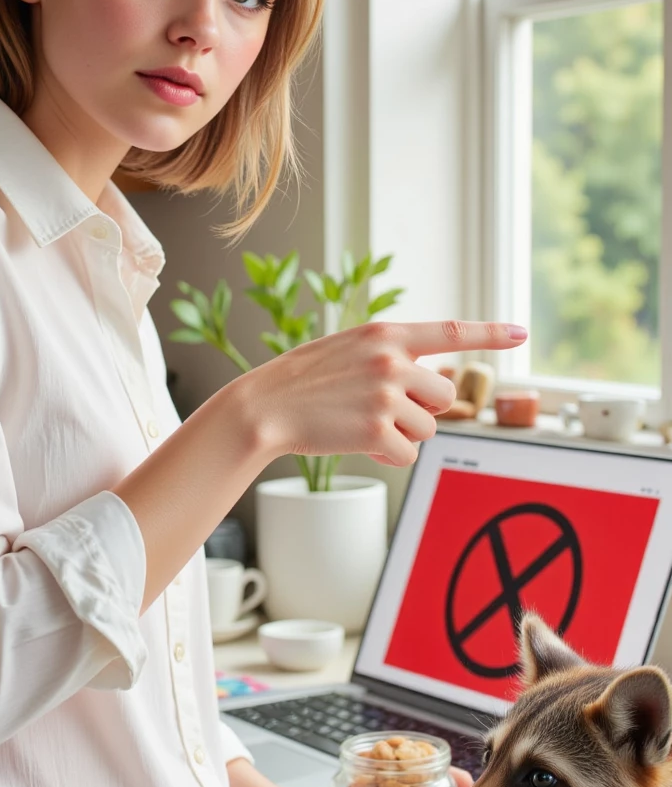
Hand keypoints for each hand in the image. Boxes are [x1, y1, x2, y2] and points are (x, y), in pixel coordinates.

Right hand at [248, 319, 526, 467]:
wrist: (264, 406)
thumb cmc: (303, 381)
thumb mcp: (348, 350)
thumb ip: (391, 357)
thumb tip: (434, 388)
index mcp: (386, 334)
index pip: (451, 330)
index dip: (491, 333)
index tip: (521, 332)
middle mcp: (392, 360)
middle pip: (444, 396)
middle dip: (421, 410)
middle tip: (382, 409)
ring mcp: (387, 395)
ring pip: (428, 428)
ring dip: (402, 435)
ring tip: (361, 424)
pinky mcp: (378, 429)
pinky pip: (408, 454)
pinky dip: (388, 455)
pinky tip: (358, 442)